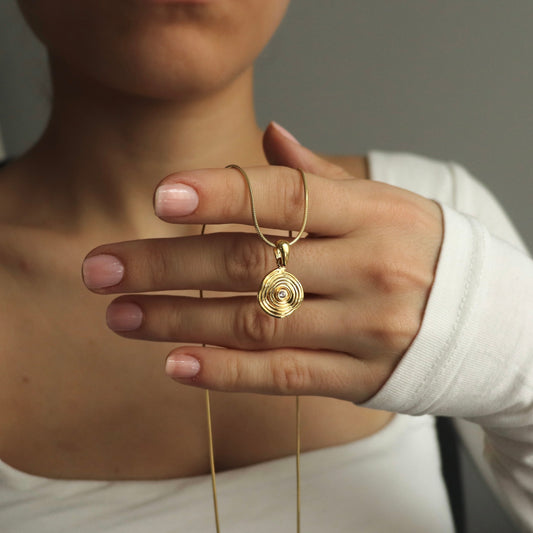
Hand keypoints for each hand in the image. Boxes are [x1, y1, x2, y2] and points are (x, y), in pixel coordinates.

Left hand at [82, 122, 442, 403]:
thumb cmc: (421, 251)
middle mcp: (367, 267)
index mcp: (371, 214)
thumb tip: (271, 138)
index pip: (285, 196)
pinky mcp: (358, 376)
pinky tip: (176, 364)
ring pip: (255, 323)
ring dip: (178, 320)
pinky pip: (283, 375)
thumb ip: (323, 178)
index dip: (221, 194)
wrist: (483, 320)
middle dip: (167, 265)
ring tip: (121, 314)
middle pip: (251, 264)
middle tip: (101, 268)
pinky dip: (225, 371)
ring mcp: (363, 327)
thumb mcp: (386, 204)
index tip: (160, 199)